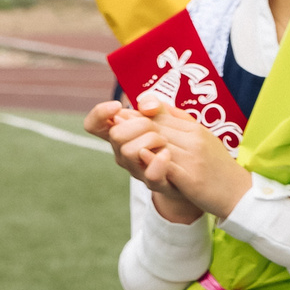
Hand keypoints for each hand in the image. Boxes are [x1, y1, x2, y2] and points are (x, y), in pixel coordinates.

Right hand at [93, 102, 192, 219]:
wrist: (196, 171)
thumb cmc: (177, 140)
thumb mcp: (167, 117)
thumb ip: (154, 105)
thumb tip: (146, 106)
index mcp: (122, 135)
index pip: (94, 125)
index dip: (99, 113)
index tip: (117, 105)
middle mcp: (123, 154)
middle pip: (115, 134)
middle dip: (140, 124)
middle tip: (157, 128)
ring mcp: (138, 170)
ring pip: (128, 151)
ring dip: (152, 139)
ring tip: (166, 142)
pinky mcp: (157, 183)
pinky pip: (151, 175)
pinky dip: (158, 162)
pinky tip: (167, 153)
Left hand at [129, 100, 251, 222]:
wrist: (239, 193)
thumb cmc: (217, 166)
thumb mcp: (202, 138)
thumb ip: (178, 120)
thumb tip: (150, 104)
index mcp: (195, 129)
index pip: (159, 115)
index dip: (137, 115)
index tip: (121, 116)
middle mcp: (194, 139)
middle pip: (154, 127)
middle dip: (132, 127)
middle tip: (115, 125)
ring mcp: (193, 158)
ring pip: (157, 143)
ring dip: (138, 143)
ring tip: (126, 145)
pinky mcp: (192, 178)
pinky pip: (167, 165)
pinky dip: (152, 159)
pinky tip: (142, 156)